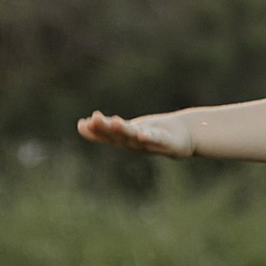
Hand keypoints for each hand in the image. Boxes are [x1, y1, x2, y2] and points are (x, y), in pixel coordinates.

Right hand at [77, 110, 195, 157]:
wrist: (184, 137)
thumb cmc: (153, 134)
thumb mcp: (127, 130)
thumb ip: (106, 128)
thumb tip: (81, 124)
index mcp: (124, 141)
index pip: (106, 136)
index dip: (94, 132)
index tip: (81, 125)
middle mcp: (134, 145)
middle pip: (118, 137)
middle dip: (105, 129)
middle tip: (92, 119)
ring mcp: (150, 144)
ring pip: (134, 137)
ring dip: (124, 131)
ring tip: (113, 121)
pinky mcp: (166, 143)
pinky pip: (155, 140)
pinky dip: (148, 138)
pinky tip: (141, 134)